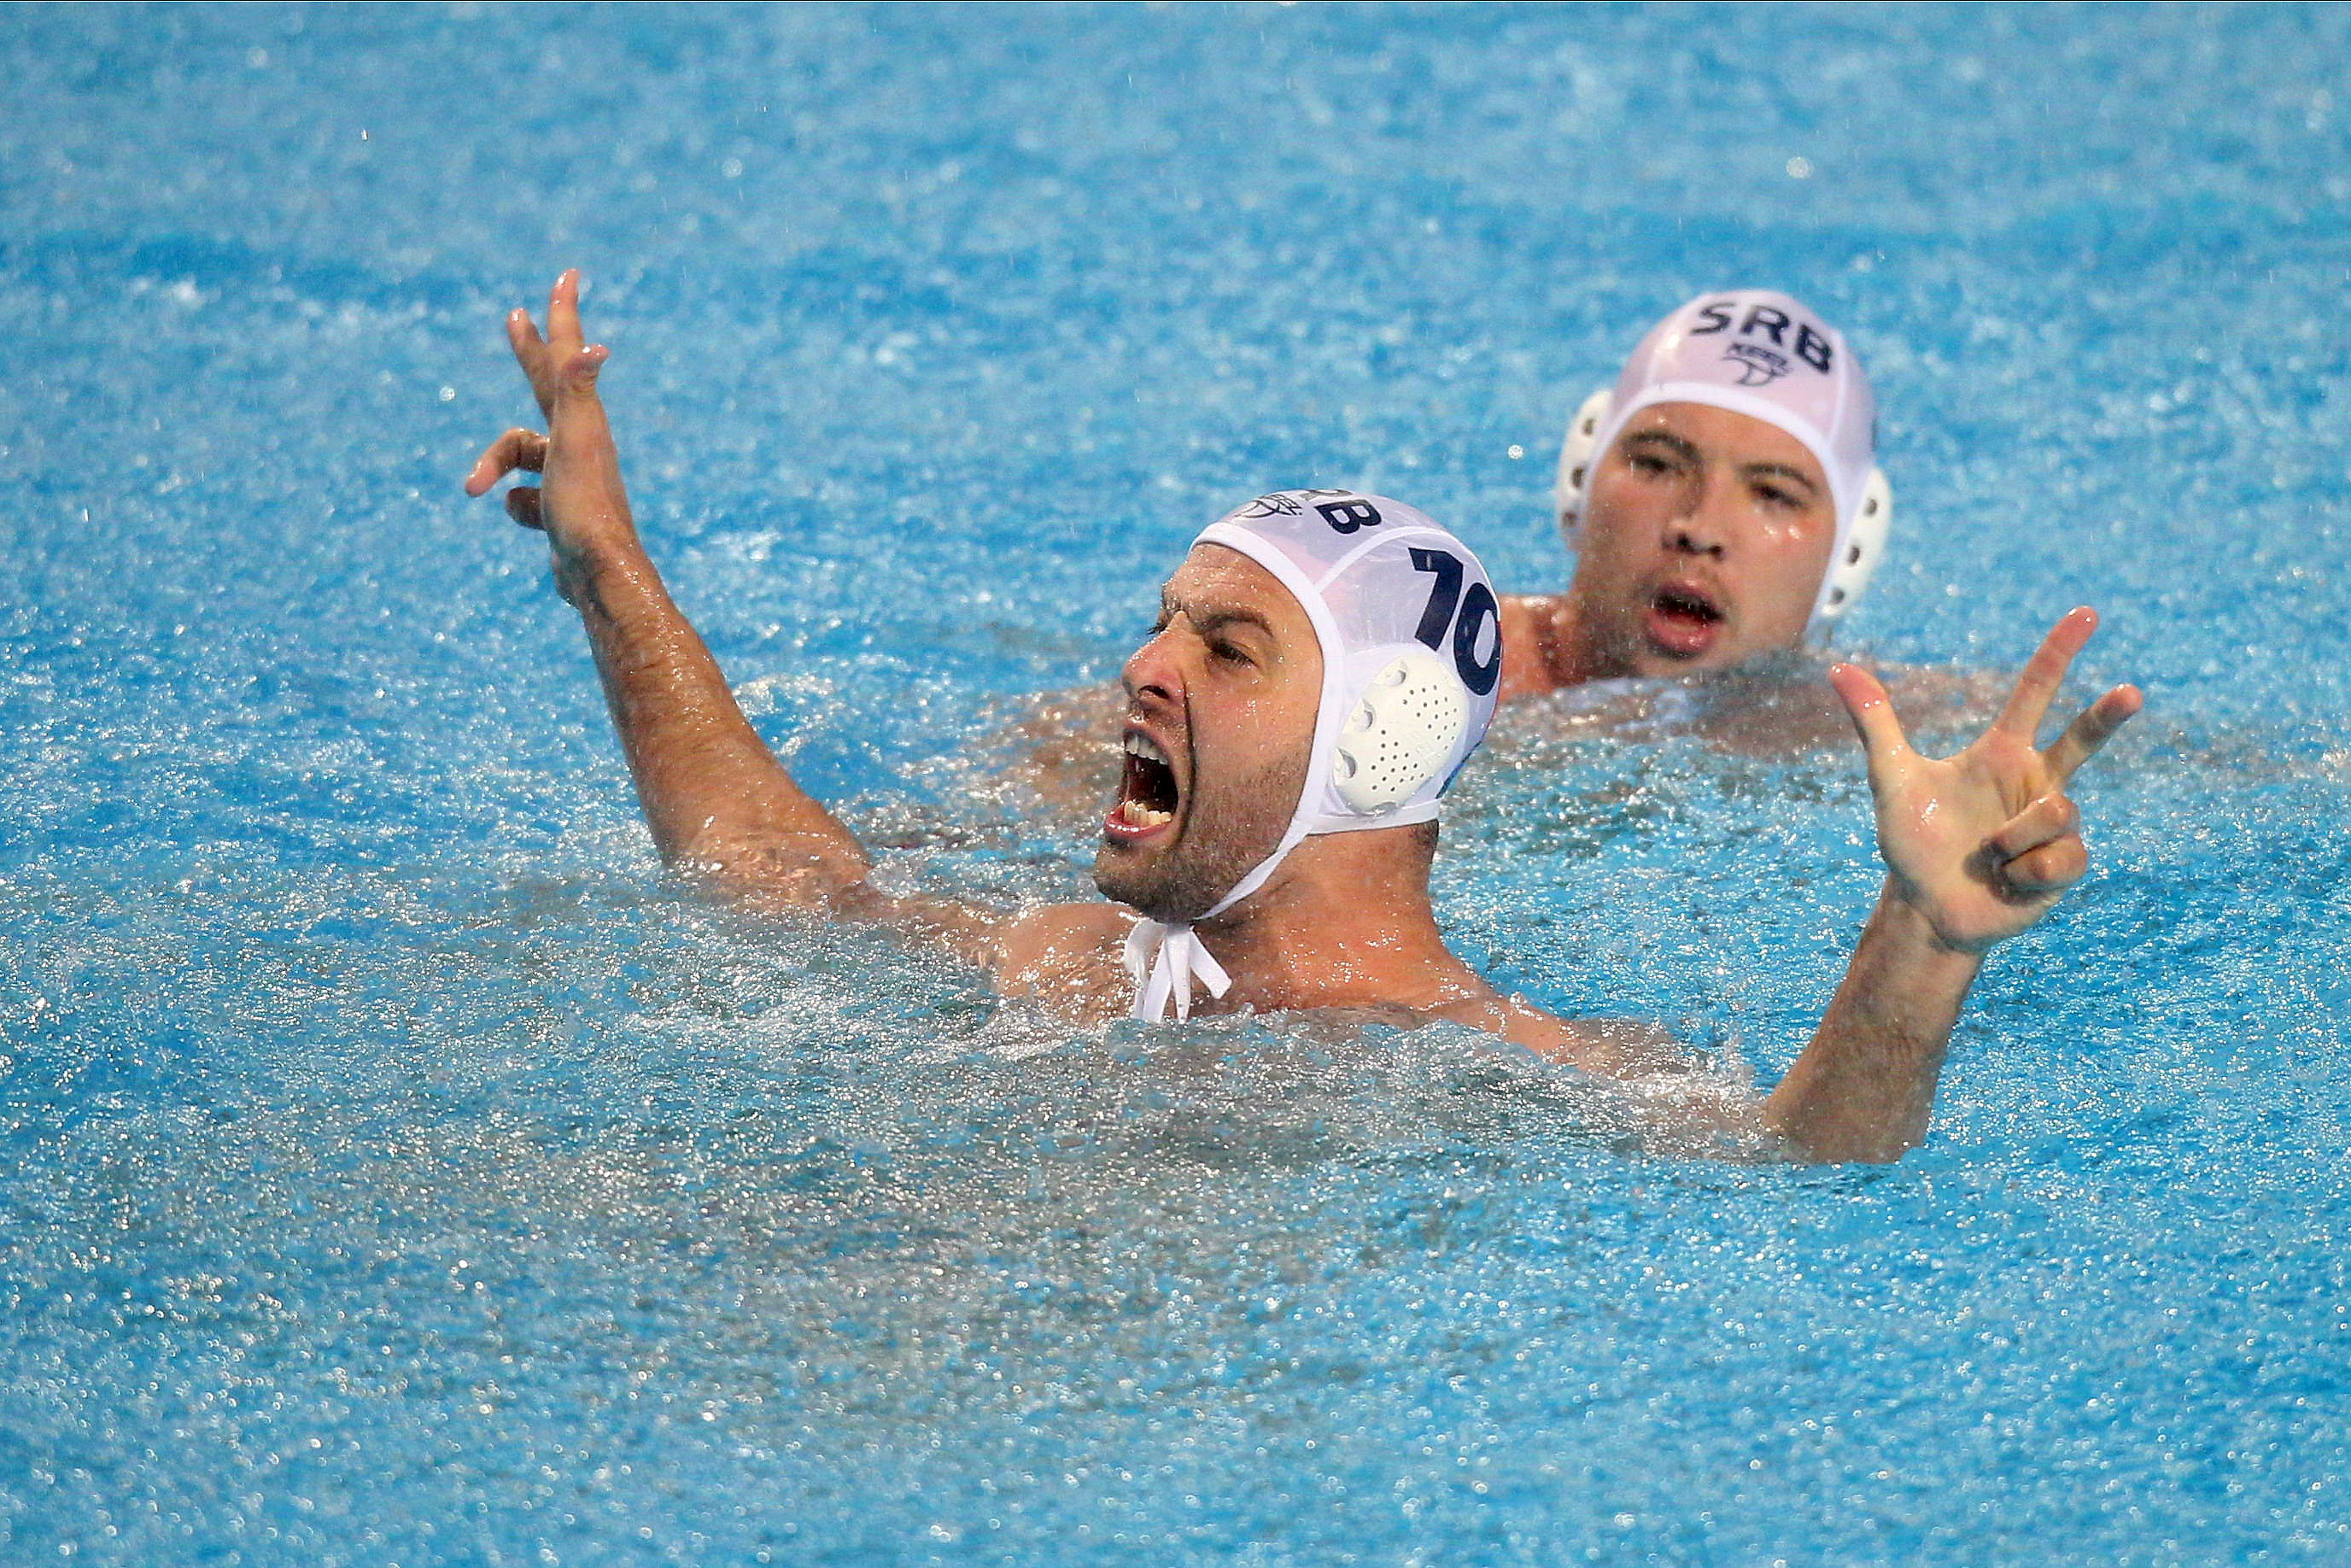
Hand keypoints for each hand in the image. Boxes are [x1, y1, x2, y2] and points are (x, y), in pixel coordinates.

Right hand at [461, 270, 634, 588]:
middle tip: (516, 318)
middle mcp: (580, 440)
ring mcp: (571, 475)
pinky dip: (517, 508)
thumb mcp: (576, 442)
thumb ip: (577, 391)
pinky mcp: (561, 510)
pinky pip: (522, 499)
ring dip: (491, 467)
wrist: (597, 574)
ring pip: (517, 456)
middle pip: (544, 387)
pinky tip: (533, 521)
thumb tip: (594, 346)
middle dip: (528, 353)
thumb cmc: (585, 504)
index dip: (561, 315)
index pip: (565, 355)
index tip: (568, 276)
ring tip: (474, 489)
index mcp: (582, 418)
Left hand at [1830, 608, 2141, 954]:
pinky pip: (2059, 855)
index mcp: (2001, 753)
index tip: (2085, 614)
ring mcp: (2056, 823)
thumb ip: (1875, 724)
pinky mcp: (2066, 863)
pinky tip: (2008, 881)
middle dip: (2108, 716)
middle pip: (2083, 739)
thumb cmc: (1912, 842)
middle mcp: (2035, 781)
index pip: (2035, 693)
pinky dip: (2023, 872)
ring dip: (2011, 840)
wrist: (1926, 907)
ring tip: (1987, 857)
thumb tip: (1837, 667)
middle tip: (2132, 691)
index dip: (2059, 653)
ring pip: (2055, 812)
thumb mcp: (1891, 780)